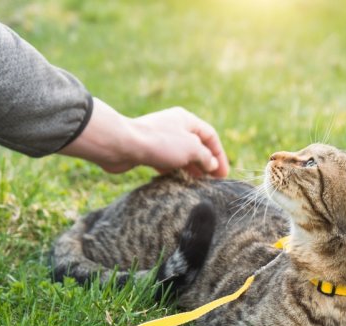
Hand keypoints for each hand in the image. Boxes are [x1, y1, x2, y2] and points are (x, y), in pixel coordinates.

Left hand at [58, 98, 228, 177]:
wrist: (122, 144)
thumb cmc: (159, 143)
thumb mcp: (190, 149)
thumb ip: (205, 157)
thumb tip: (212, 164)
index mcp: (187, 120)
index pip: (210, 136)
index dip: (220, 155)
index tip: (223, 175)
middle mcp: (175, 126)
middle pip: (196, 145)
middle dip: (206, 163)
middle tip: (213, 182)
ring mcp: (161, 139)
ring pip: (181, 155)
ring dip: (191, 169)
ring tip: (199, 185)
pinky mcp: (149, 151)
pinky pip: (167, 162)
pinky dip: (175, 171)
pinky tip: (179, 183)